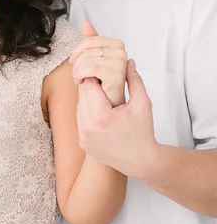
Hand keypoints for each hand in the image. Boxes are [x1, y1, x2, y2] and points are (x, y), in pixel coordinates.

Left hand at [70, 21, 126, 106]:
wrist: (111, 105)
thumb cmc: (103, 84)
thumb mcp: (97, 59)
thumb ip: (93, 41)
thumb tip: (86, 24)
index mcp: (117, 45)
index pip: (90, 40)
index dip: (78, 50)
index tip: (73, 61)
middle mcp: (122, 52)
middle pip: (88, 49)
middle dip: (77, 62)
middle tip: (76, 74)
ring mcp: (121, 63)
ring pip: (88, 59)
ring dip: (78, 71)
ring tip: (78, 79)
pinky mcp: (117, 75)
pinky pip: (91, 68)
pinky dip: (81, 75)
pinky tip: (81, 81)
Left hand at [77, 59, 158, 176]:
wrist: (140, 161)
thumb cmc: (143, 133)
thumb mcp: (143, 104)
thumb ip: (134, 80)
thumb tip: (128, 61)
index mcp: (101, 116)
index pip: (89, 85)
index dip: (95, 76)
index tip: (103, 73)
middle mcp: (87, 127)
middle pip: (82, 95)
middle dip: (91, 86)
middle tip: (101, 80)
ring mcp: (83, 136)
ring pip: (79, 106)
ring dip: (88, 98)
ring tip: (101, 94)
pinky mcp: (82, 142)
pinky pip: (80, 119)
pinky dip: (87, 112)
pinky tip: (99, 109)